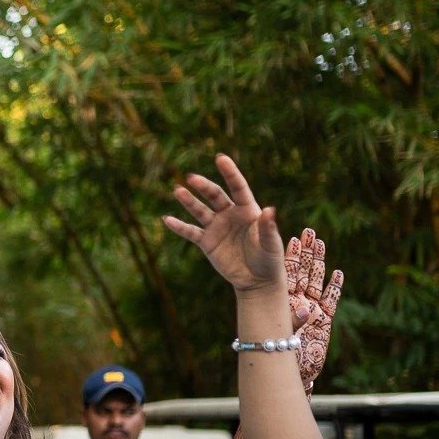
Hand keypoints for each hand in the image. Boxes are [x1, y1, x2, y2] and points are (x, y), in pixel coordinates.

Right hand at [163, 154, 284, 295]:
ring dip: (188, 201)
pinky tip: (167, 219)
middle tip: (192, 178)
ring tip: (177, 191)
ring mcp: (217, 227)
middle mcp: (230, 215)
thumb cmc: (269, 260)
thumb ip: (268, 228)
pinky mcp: (206, 242)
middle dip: (204, 186)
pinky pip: (190, 232)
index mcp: (248, 211)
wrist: (257, 280)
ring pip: (200, 210)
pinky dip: (179, 226)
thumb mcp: (271, 244)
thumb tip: (269, 210)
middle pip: (215, 196)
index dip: (230, 173)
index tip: (220, 158)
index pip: (238, 188)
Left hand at [282, 229, 344, 393]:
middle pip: (303, 272)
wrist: (292, 373)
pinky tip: (338, 272)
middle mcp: (296, 302)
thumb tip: (305, 310)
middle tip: (309, 232)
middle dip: (306, 253)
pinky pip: (331, 300)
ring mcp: (312, 310)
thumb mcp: (281, 334)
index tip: (292, 238)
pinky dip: (334, 287)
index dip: (290, 256)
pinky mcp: (325, 320)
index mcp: (280, 302)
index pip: (286, 274)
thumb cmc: (278, 354)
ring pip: (317, 281)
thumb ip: (294, 321)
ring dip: (320, 263)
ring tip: (321, 244)